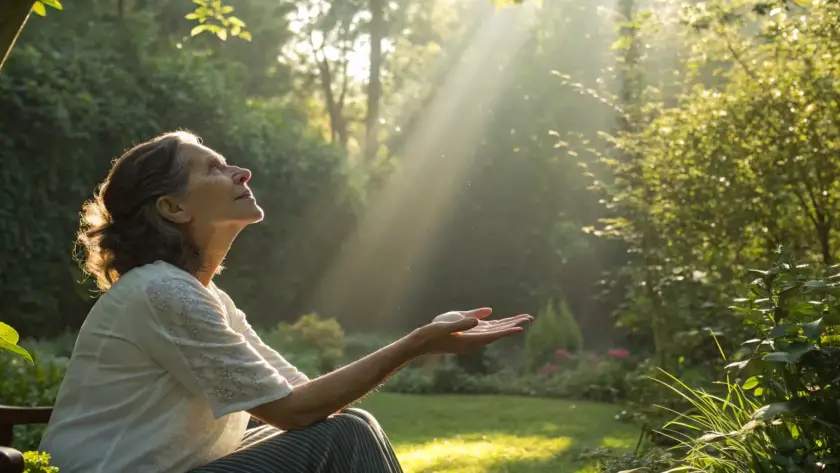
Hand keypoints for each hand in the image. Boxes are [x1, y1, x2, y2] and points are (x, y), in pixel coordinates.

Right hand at [411, 308, 531, 354]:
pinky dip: (498, 324)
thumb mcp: (447, 326)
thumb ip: (464, 322)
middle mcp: (475, 340)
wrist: (423, 342)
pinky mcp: (469, 333)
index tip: (521, 328)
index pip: (494, 335)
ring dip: (508, 323)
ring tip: (523, 318)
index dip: (507, 330)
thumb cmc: (433, 333)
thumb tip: (481, 320)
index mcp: (471, 340)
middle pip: (499, 331)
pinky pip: (487, 328)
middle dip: (514, 324)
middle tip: (530, 318)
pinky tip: (504, 320)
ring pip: (495, 330)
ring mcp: (473, 337)